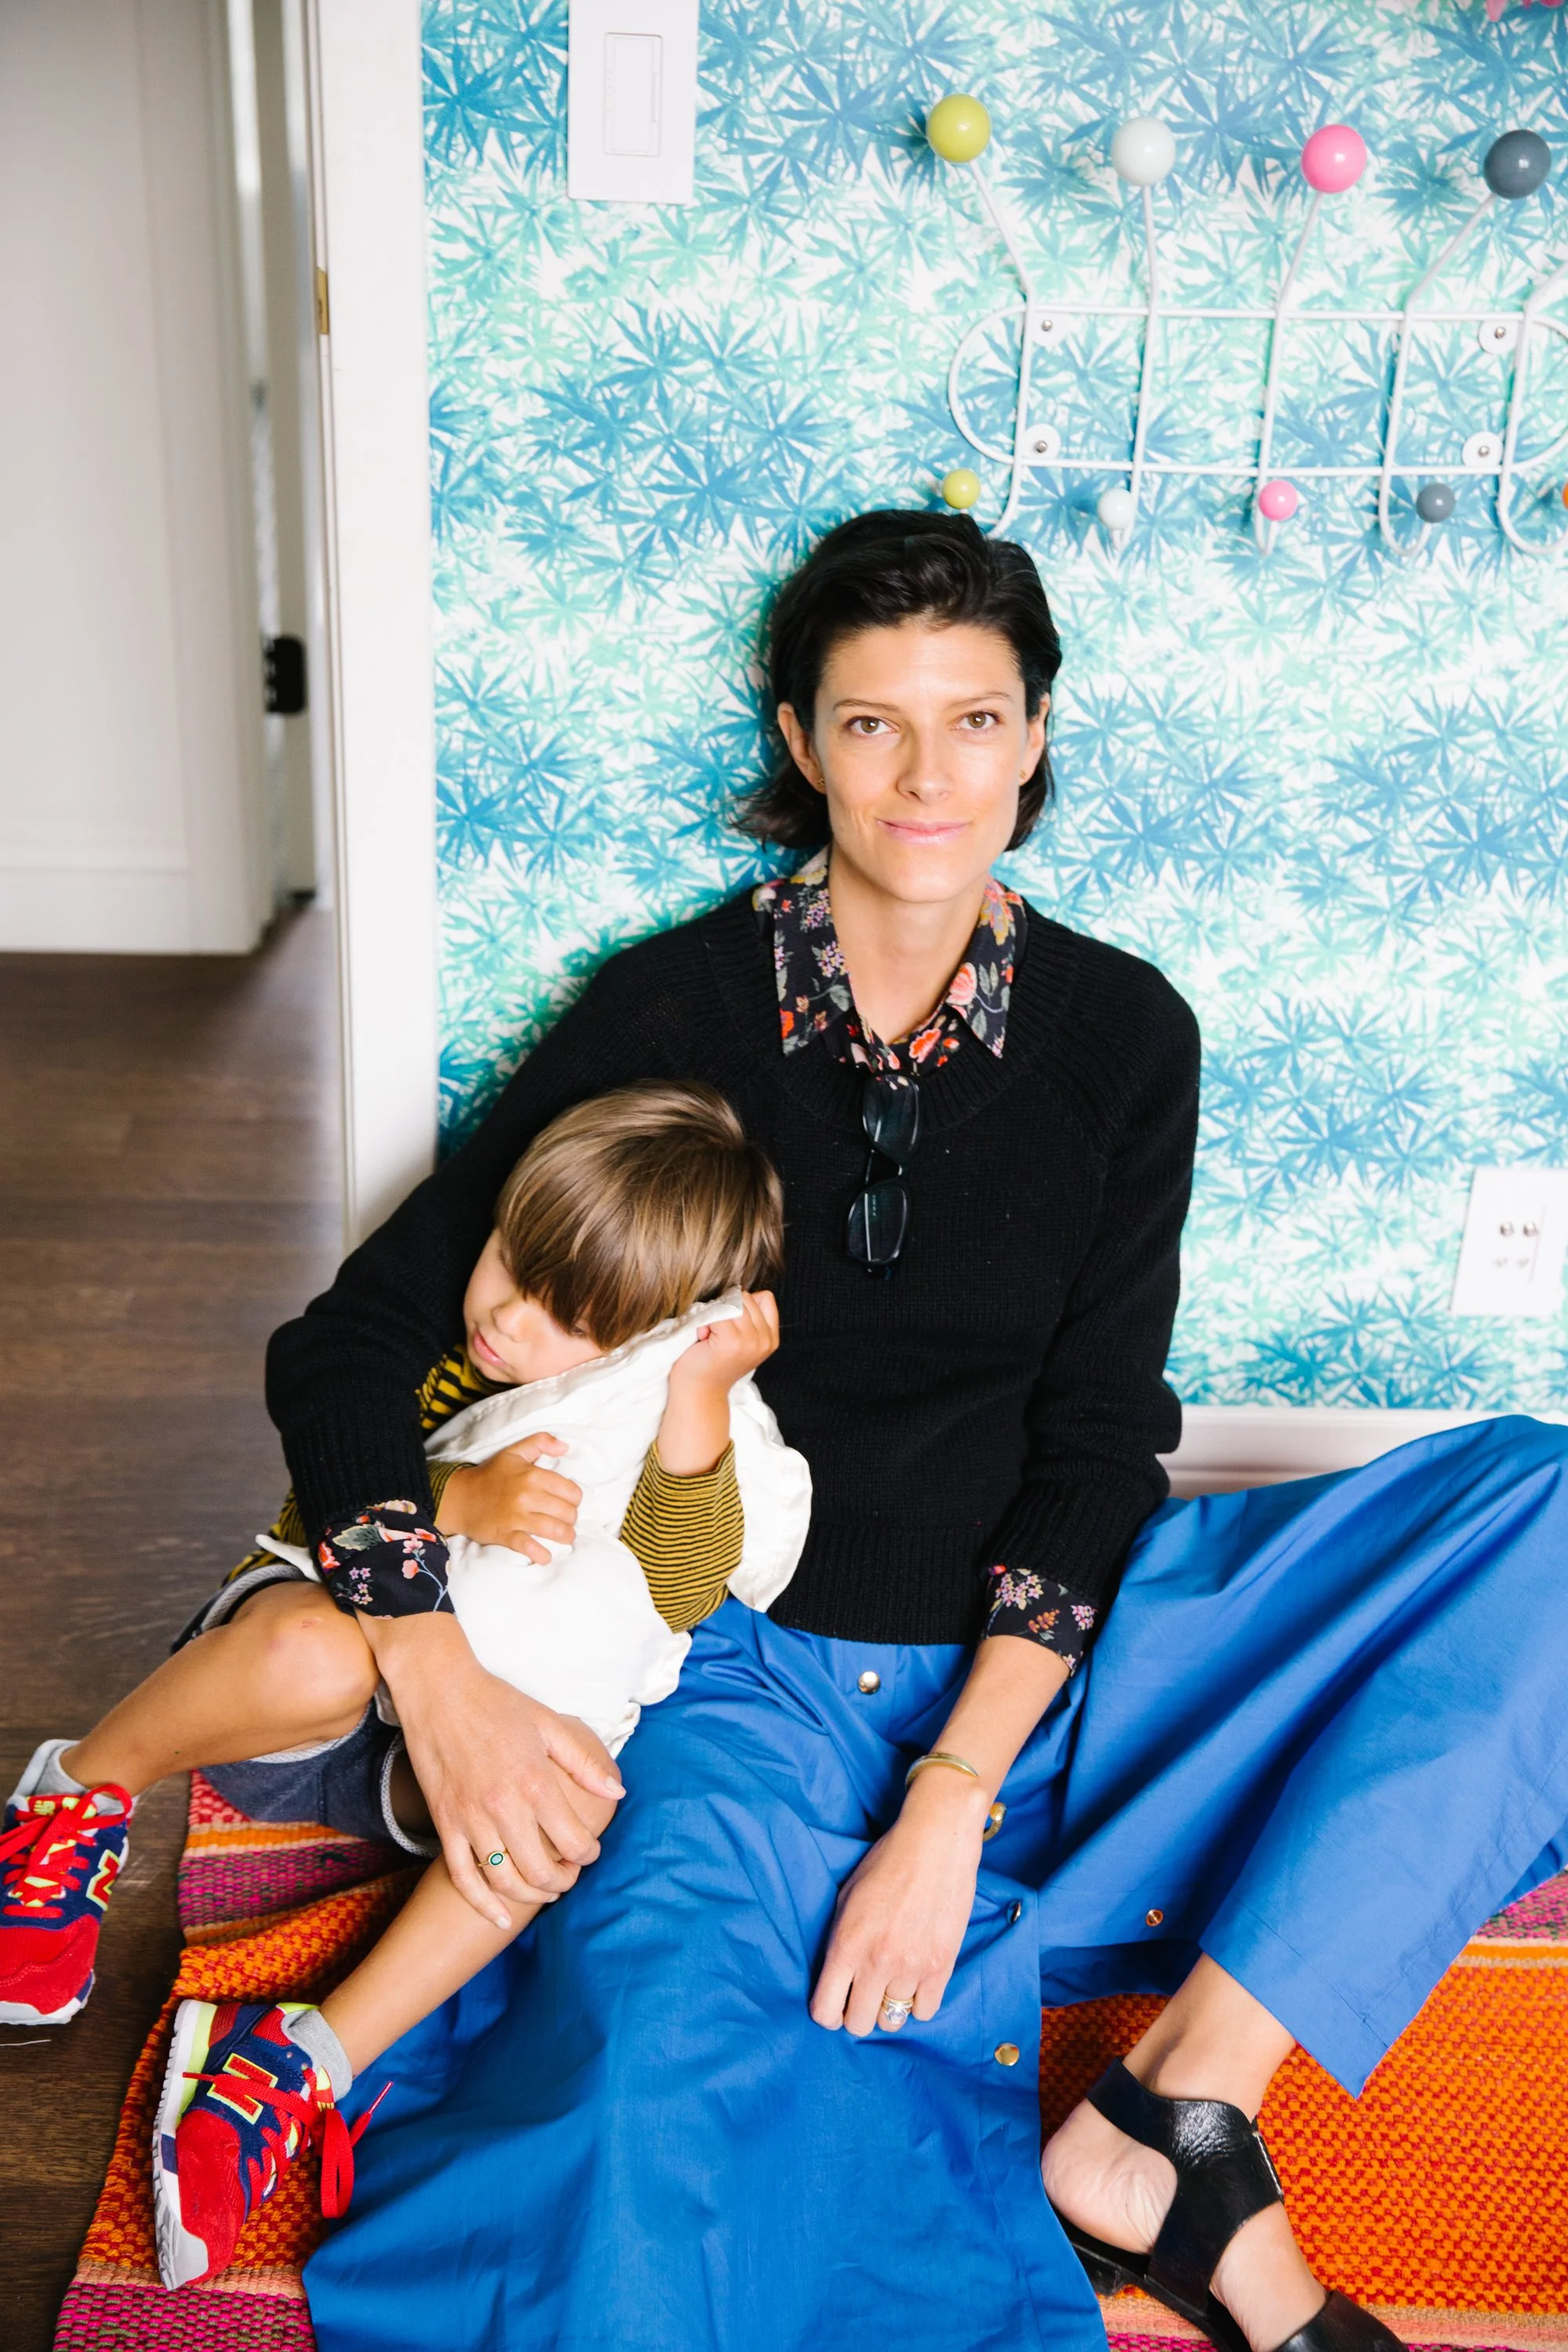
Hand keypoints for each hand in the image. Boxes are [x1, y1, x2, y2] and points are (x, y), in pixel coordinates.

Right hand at [361, 1613, 624, 1928]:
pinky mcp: (444, 1824)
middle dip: (564, 1881)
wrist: (439, 1691)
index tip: (591, 1850)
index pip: (573, 1841)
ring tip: (546, 1891)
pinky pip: (463, 1877)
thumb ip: (584, 1763)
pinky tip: (500, 1918)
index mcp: (534, 1782)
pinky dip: (482, 1904)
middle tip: (571, 1874)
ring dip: (531, 1896)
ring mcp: (470, 1819)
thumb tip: (617, 1793)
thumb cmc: (497, 1703)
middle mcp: (503, 1807)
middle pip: (541, 1871)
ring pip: (504, 1880)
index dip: (589, 1854)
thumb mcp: (549, 1724)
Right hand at [435, 1436, 580, 1563]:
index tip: (568, 1502)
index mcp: (533, 1475)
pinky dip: (541, 1554)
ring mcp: (516, 1517)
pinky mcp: (505, 1535)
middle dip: (571, 1519)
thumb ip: (541, 1442)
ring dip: (565, 1536)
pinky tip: (546, 1555)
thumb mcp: (515, 1452)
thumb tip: (565, 1446)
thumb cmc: (491, 1475)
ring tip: (564, 1536)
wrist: (460, 1497)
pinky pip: (529, 1547)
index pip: (572, 1492)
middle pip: (568, 1513)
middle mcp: (527, 1496)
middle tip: (566, 1520)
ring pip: (555, 1531)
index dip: (574, 1499)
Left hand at [667, 1290, 779, 1397]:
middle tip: (715, 1331)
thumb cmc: (713, 1363)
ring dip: (714, 1313)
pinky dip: (705, 1320)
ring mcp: (749, 1341)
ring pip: (732, 1302)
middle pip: (746, 1298)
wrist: (699, 1392)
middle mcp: (764, 1341)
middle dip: (726, 1307)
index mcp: (770, 1339)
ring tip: (709, 1334)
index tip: (730, 1325)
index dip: (743, 1304)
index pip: (765, 1298)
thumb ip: (749, 1319)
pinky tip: (703, 1336)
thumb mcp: (741, 1341)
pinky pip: (718, 1312)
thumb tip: (739, 1291)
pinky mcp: (731, 1341)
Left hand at [809, 1768, 990, 2036]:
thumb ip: (839, 1942)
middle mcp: (876, 1962)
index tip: (835, 2004)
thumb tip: (837, 1980)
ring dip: (889, 2006)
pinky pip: (925, 2011)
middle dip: (857, 2013)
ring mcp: (911, 1967)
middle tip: (864, 1993)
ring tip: (892, 1982)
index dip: (827, 2013)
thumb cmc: (886, 1862)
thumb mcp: (846, 1897)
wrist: (935, 1843)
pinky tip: (915, 1979)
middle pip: (859, 2025)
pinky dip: (918, 2001)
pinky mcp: (942, 1967)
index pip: (825, 2012)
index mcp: (846, 1944)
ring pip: (893, 2020)